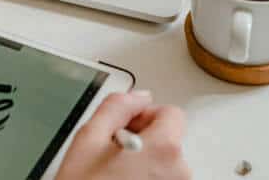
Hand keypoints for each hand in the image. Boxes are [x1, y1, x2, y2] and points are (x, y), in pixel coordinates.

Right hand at [56, 91, 189, 179]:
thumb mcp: (88, 138)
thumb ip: (116, 106)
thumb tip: (136, 96)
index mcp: (164, 149)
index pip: (171, 113)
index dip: (145, 115)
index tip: (127, 127)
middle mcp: (180, 174)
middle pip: (170, 142)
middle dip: (144, 143)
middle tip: (114, 156)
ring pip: (167, 168)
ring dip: (147, 167)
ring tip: (116, 178)